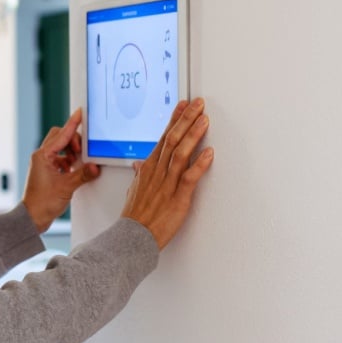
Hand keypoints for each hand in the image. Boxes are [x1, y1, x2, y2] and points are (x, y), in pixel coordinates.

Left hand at [22, 109, 101, 231]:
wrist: (33, 217)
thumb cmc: (42, 203)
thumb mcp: (67, 187)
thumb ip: (83, 175)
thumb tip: (95, 167)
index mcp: (42, 156)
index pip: (61, 135)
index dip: (72, 124)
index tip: (79, 113)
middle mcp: (41, 157)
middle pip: (60, 137)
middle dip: (73, 140)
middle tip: (82, 151)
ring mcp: (43, 163)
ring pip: (60, 147)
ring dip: (72, 151)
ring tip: (79, 161)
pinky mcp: (47, 170)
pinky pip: (60, 158)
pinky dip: (69, 160)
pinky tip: (74, 168)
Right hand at [121, 98, 213, 249]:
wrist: (132, 237)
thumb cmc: (135, 217)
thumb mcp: (135, 190)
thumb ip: (140, 175)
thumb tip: (140, 165)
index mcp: (149, 168)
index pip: (164, 137)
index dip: (175, 120)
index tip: (183, 105)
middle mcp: (157, 172)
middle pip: (173, 139)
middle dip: (186, 119)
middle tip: (198, 105)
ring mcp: (167, 184)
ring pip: (180, 153)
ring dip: (193, 134)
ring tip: (204, 120)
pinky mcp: (178, 198)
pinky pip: (189, 177)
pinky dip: (200, 164)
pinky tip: (209, 153)